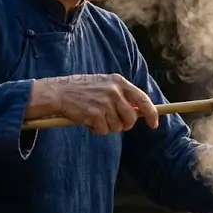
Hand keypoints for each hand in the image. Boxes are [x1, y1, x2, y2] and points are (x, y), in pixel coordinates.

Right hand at [34, 74, 159, 134]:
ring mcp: (104, 103)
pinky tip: (87, 120)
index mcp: (118, 81)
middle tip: (114, 123)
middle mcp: (114, 91)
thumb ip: (122, 95)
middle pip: (131, 118)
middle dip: (125, 125)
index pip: (142, 99)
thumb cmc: (82, 90)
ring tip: (96, 117)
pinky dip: (97, 130)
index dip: (151, 113)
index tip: (154, 124)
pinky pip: (103, 130)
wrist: (58, 92)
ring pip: (117, 126)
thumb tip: (139, 112)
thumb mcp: (105, 85)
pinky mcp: (94, 114)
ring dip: (108, 127)